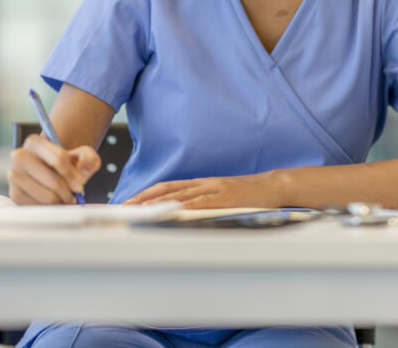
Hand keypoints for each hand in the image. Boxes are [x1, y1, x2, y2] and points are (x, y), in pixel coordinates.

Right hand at [7, 133, 100, 204]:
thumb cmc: (65, 164)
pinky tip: (52, 202)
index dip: (73, 175)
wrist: (49, 172)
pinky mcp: (14, 193)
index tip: (79, 185)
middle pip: (54, 180)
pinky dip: (49, 208)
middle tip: (73, 196)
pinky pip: (37, 207)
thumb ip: (89, 157)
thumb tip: (84, 165)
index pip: (59, 159)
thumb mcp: (81, 155)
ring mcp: (14, 175)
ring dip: (61, 201)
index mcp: (35, 143)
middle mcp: (19, 156)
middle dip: (68, 191)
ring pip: (47, 196)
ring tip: (64, 198)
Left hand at [123, 171, 283, 208]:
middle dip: (144, 198)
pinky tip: (170, 210)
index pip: (168, 187)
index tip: (130, 201)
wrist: (272, 186)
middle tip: (124, 206)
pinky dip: (183, 206)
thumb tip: (183, 215)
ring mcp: (214, 189)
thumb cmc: (249, 195)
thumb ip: (204, 202)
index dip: (147, 193)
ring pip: (180, 194)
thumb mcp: (222, 196)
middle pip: (168, 189)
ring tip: (139, 210)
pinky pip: (200, 201)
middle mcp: (204, 183)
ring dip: (157, 202)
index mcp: (202, 183)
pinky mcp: (224, 197)